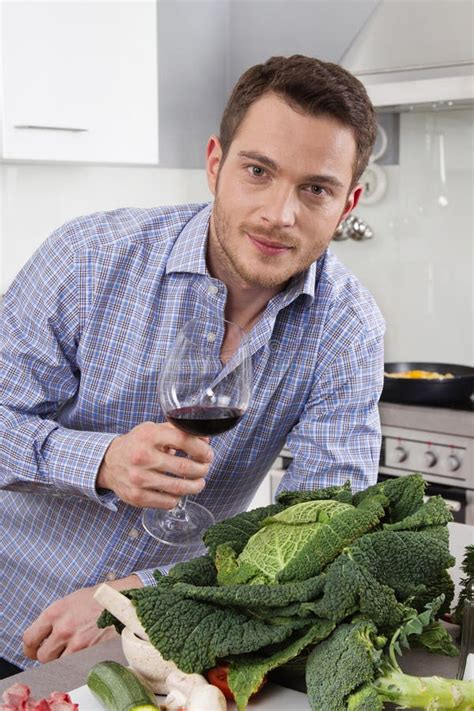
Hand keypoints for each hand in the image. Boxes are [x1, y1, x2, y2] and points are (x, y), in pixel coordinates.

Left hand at [23, 575, 141, 662]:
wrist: (123, 598)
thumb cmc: (98, 598)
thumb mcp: (71, 601)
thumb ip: (55, 618)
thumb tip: (44, 635)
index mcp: (55, 612)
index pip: (30, 638)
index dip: (31, 648)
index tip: (34, 650)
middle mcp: (63, 628)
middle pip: (43, 656)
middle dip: (48, 655)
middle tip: (56, 651)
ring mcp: (77, 642)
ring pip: (59, 663)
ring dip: (64, 659)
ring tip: (74, 649)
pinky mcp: (91, 651)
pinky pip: (75, 665)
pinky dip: (78, 661)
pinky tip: (85, 651)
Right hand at [97, 421, 213, 509]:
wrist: (108, 462)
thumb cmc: (136, 445)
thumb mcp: (153, 430)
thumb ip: (178, 431)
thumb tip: (205, 439)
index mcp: (148, 436)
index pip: (183, 439)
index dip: (201, 448)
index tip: (208, 454)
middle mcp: (142, 457)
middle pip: (184, 467)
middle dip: (202, 469)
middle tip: (205, 468)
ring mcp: (139, 478)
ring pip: (179, 488)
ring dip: (195, 486)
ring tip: (199, 482)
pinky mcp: (137, 497)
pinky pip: (168, 502)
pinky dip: (178, 498)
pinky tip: (179, 492)